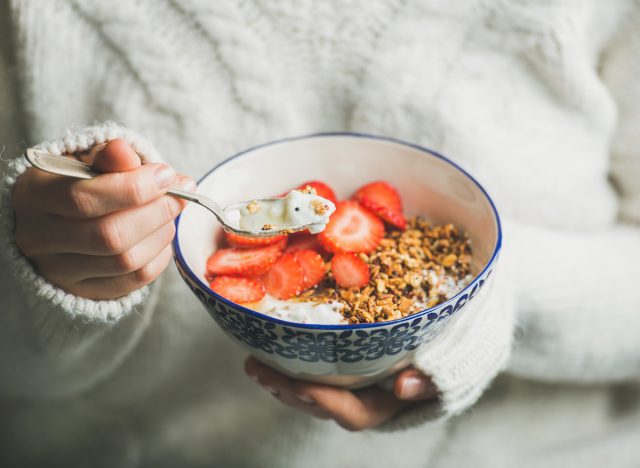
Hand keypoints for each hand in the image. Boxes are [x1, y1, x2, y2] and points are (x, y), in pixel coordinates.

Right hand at [12, 139, 195, 299]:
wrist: (57, 221)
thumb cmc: (77, 184)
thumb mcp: (86, 161)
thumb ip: (108, 156)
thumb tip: (126, 152)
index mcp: (34, 196)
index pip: (84, 198)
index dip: (135, 187)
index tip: (167, 174)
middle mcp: (39, 239)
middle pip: (110, 235)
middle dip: (156, 212)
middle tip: (178, 196)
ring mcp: (60, 271)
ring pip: (126, 260)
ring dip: (161, 233)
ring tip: (169, 213)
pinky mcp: (86, 291)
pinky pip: (135, 280)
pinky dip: (159, 256)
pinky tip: (160, 236)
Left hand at [244, 357, 437, 430]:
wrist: (455, 340)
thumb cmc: (453, 350)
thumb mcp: (453, 363)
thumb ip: (432, 379)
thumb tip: (403, 387)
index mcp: (389, 404)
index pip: (353, 413)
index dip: (326, 401)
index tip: (302, 384)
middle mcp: (365, 400)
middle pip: (320, 405)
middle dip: (288, 390)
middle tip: (258, 369)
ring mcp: (352, 385)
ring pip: (310, 391)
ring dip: (281, 379)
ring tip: (254, 362)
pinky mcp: (345, 368)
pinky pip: (312, 372)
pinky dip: (291, 363)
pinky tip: (271, 348)